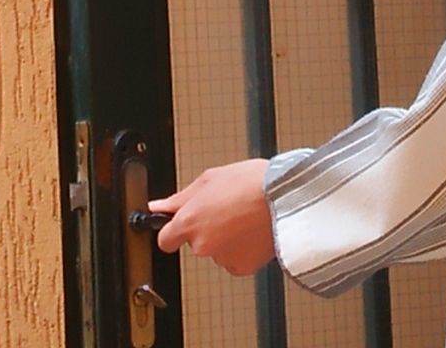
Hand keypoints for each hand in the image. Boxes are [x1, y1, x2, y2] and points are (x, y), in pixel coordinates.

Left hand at [149, 159, 274, 276]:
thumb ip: (181, 197)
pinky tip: (251, 230)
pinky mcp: (241, 267)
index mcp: (191, 221)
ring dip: (225, 237)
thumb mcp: (211, 178)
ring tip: (244, 216)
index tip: (179, 226)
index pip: (165, 239)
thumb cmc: (253, 183)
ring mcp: (221, 258)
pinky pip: (234, 259)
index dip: (172, 231)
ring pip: (216, 250)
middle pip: (195, 241)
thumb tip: (158, 206)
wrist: (287, 199)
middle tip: (226, 208)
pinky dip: (240, 249)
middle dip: (206, 228)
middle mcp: (202, 244)